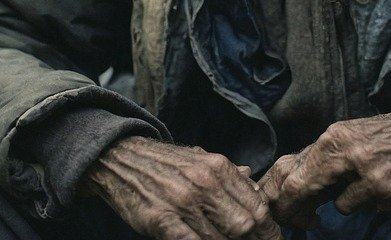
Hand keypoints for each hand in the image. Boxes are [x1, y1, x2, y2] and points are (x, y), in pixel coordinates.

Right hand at [84, 136, 281, 239]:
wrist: (121, 158)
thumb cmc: (164, 164)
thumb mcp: (199, 159)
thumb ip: (226, 172)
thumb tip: (250, 174)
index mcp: (218, 167)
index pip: (257, 205)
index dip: (269, 230)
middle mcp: (205, 183)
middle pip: (245, 225)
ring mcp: (183, 202)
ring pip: (220, 239)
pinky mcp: (162, 220)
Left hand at [258, 105, 390, 228]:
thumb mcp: (368, 134)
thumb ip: (335, 154)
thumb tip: (301, 175)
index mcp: (339, 132)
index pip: (292, 166)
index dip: (282, 193)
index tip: (284, 207)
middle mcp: (347, 148)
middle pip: (298, 187)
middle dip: (295, 209)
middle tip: (300, 221)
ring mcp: (367, 171)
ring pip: (335, 204)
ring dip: (346, 204)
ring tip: (371, 188)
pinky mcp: (388, 190)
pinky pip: (364, 209)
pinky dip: (373, 205)